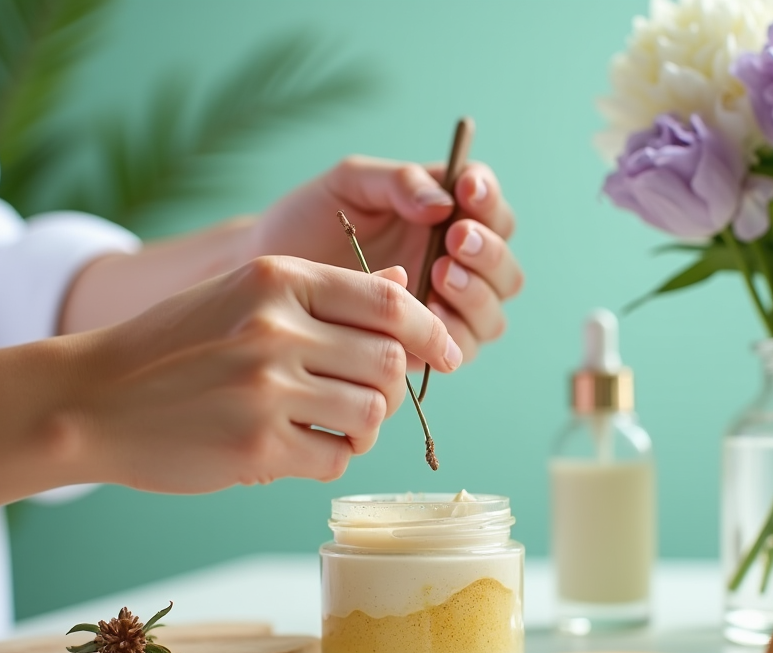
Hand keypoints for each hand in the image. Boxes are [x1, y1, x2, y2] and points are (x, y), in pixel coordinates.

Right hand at [83, 256, 460, 489]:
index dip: (429, 329)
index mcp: (277, 279)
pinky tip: (303, 449)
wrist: (91, 399)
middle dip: (394, 387)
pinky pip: (336, 457)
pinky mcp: (256, 445)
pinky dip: (333, 458)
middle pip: (390, 361)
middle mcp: (276, 326)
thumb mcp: (243, 296)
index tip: (444, 352)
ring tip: (335, 427)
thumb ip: (325, 294)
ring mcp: (266, 387)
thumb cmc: (173, 347)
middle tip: (370, 399)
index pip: (388, 300)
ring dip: (366, 427)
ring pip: (372, 413)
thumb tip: (405, 290)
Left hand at [246, 155, 522, 365]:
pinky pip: (458, 351)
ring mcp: (441, 315)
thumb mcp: (352, 183)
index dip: (489, 201)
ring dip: (476, 295)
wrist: (267, 266)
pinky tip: (428, 316)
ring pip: (491, 316)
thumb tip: (444, 204)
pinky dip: (453, 335)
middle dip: (488, 253)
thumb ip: (399, 182)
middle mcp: (455, 270)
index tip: (467, 188)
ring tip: (439, 273)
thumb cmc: (311, 218)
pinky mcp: (420, 351)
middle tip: (453, 238)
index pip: (492, 214)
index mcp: (448, 221)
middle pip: (504, 271)